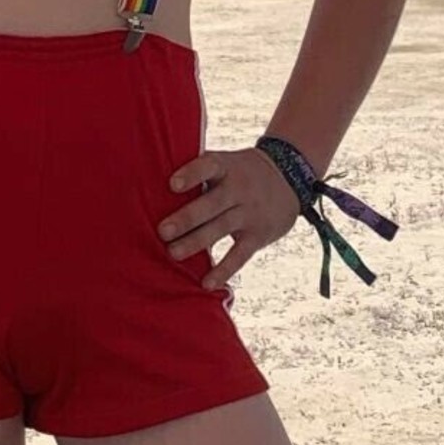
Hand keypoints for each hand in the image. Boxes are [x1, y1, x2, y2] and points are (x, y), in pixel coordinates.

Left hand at [157, 146, 300, 291]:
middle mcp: (238, 188)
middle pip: (211, 204)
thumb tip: (154, 182)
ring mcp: (249, 213)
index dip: (192, 174)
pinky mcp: (258, 235)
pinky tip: (206, 282)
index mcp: (226, 166)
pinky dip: (224, 269)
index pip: (209, 166)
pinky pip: (239, 255)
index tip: (172, 185)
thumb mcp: (226, 162)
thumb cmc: (241, 171)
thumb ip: (200, 172)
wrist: (289, 176)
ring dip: (196, 243)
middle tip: (162, 231)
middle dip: (186, 218)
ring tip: (173, 253)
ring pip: (221, 229)